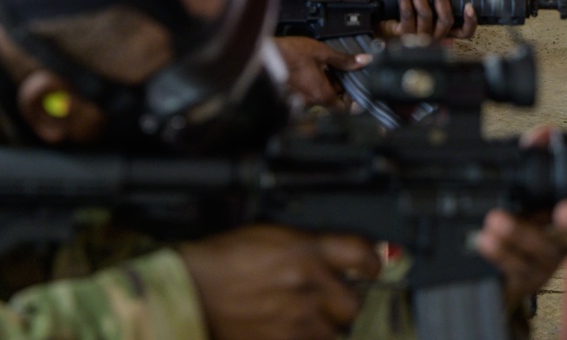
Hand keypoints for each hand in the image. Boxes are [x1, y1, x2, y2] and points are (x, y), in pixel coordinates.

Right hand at [180, 224, 380, 339]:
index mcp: (305, 251)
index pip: (361, 255)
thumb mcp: (270, 236)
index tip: (371, 267)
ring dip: (325, 327)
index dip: (372, 262)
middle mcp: (308, 287)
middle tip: (332, 299)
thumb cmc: (224, 258)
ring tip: (304, 318)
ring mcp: (297, 322)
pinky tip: (293, 330)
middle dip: (346, 303)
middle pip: (354, 304)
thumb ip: (306, 247)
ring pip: (334, 333)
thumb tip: (333, 256)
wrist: (194, 290)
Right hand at [273, 36, 370, 106]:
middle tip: (335, 71)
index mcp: (322, 95)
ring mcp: (298, 101)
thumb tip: (365, 60)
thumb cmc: (291, 54)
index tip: (350, 86)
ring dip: (321, 85)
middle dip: (334, 87)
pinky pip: (304, 94)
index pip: (343, 108)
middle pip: (330, 101)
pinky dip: (308, 85)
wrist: (263, 55)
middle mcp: (311, 103)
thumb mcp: (321, 52)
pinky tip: (305, 71)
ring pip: (316, 97)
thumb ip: (343, 59)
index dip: (349, 99)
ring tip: (320, 67)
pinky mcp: (287, 96)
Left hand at [379, 0, 476, 41]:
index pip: (465, 32)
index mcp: (446, 29)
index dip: (470, 21)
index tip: (469, 5)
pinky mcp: (404, 34)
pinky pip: (407, 14)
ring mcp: (420, 36)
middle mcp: (436, 35)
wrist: (387, 21)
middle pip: (446, 20)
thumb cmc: (414, 8)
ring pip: (425, 15)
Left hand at [475, 128, 566, 308]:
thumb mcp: (531, 181)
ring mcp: (546, 264)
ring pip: (542, 253)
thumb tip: (546, 133)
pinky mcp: (521, 279)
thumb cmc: (521, 212)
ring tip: (497, 219)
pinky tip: (486, 240)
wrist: (493, 261)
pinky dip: (499, 254)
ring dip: (521, 235)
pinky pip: (513, 270)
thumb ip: (539, 154)